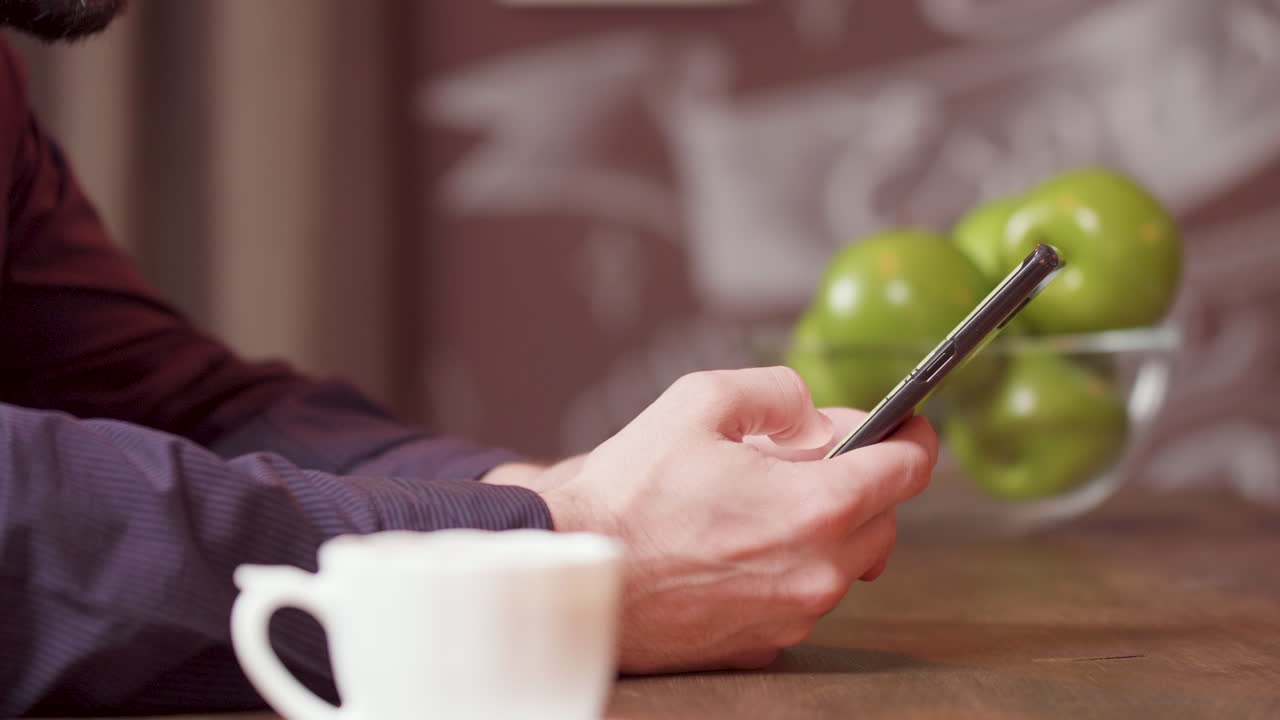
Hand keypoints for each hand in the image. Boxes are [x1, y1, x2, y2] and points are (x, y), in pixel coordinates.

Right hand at [506, 366, 937, 672]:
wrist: (574, 576)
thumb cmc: (626, 495)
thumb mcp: (700, 401)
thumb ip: (778, 392)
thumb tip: (816, 417)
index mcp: (817, 508)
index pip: (908, 468)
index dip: (911, 435)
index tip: (906, 425)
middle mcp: (818, 572)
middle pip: (884, 517)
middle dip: (856, 481)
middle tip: (798, 458)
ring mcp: (793, 616)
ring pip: (845, 559)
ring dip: (820, 525)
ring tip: (752, 502)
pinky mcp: (764, 645)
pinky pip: (802, 595)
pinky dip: (787, 566)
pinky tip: (734, 546)